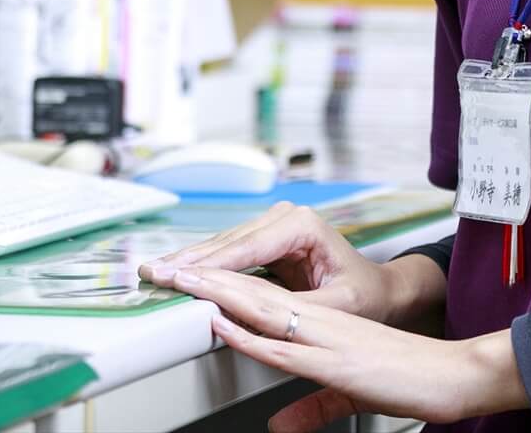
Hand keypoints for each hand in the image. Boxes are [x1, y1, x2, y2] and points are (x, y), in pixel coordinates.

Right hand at [139, 202, 411, 325]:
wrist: (377, 290)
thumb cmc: (363, 295)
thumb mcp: (335, 306)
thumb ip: (293, 309)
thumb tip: (255, 312)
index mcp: (303, 225)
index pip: (246, 247)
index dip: (209, 265)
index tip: (180, 276)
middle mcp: (285, 218)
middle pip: (227, 243)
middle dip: (188, 260)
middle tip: (152, 273)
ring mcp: (272, 227)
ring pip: (222, 246)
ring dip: (188, 261)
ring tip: (155, 272)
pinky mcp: (264, 242)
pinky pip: (228, 254)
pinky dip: (202, 265)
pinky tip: (178, 272)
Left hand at [176, 267, 527, 430]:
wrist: (453, 375)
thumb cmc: (410, 377)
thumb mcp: (349, 394)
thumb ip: (313, 406)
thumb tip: (281, 425)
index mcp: (324, 324)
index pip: (265, 298)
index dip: (225, 287)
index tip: (190, 278)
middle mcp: (322, 323)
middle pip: (256, 294)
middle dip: (210, 281)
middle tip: (170, 268)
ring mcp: (328, 338)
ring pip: (263, 310)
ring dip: (220, 296)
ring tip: (184, 282)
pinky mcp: (336, 361)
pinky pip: (284, 345)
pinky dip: (249, 333)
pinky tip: (224, 324)